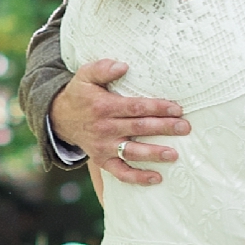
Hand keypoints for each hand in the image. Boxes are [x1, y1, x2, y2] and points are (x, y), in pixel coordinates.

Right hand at [49, 57, 187, 187]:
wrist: (60, 118)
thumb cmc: (80, 94)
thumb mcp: (85, 75)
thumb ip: (103, 68)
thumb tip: (123, 66)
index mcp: (104, 106)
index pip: (135, 107)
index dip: (157, 108)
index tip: (176, 108)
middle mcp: (105, 128)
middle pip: (139, 128)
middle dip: (164, 128)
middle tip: (184, 128)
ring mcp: (103, 147)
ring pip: (132, 152)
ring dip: (154, 154)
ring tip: (174, 154)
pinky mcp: (102, 161)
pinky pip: (121, 172)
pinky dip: (137, 177)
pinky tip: (156, 178)